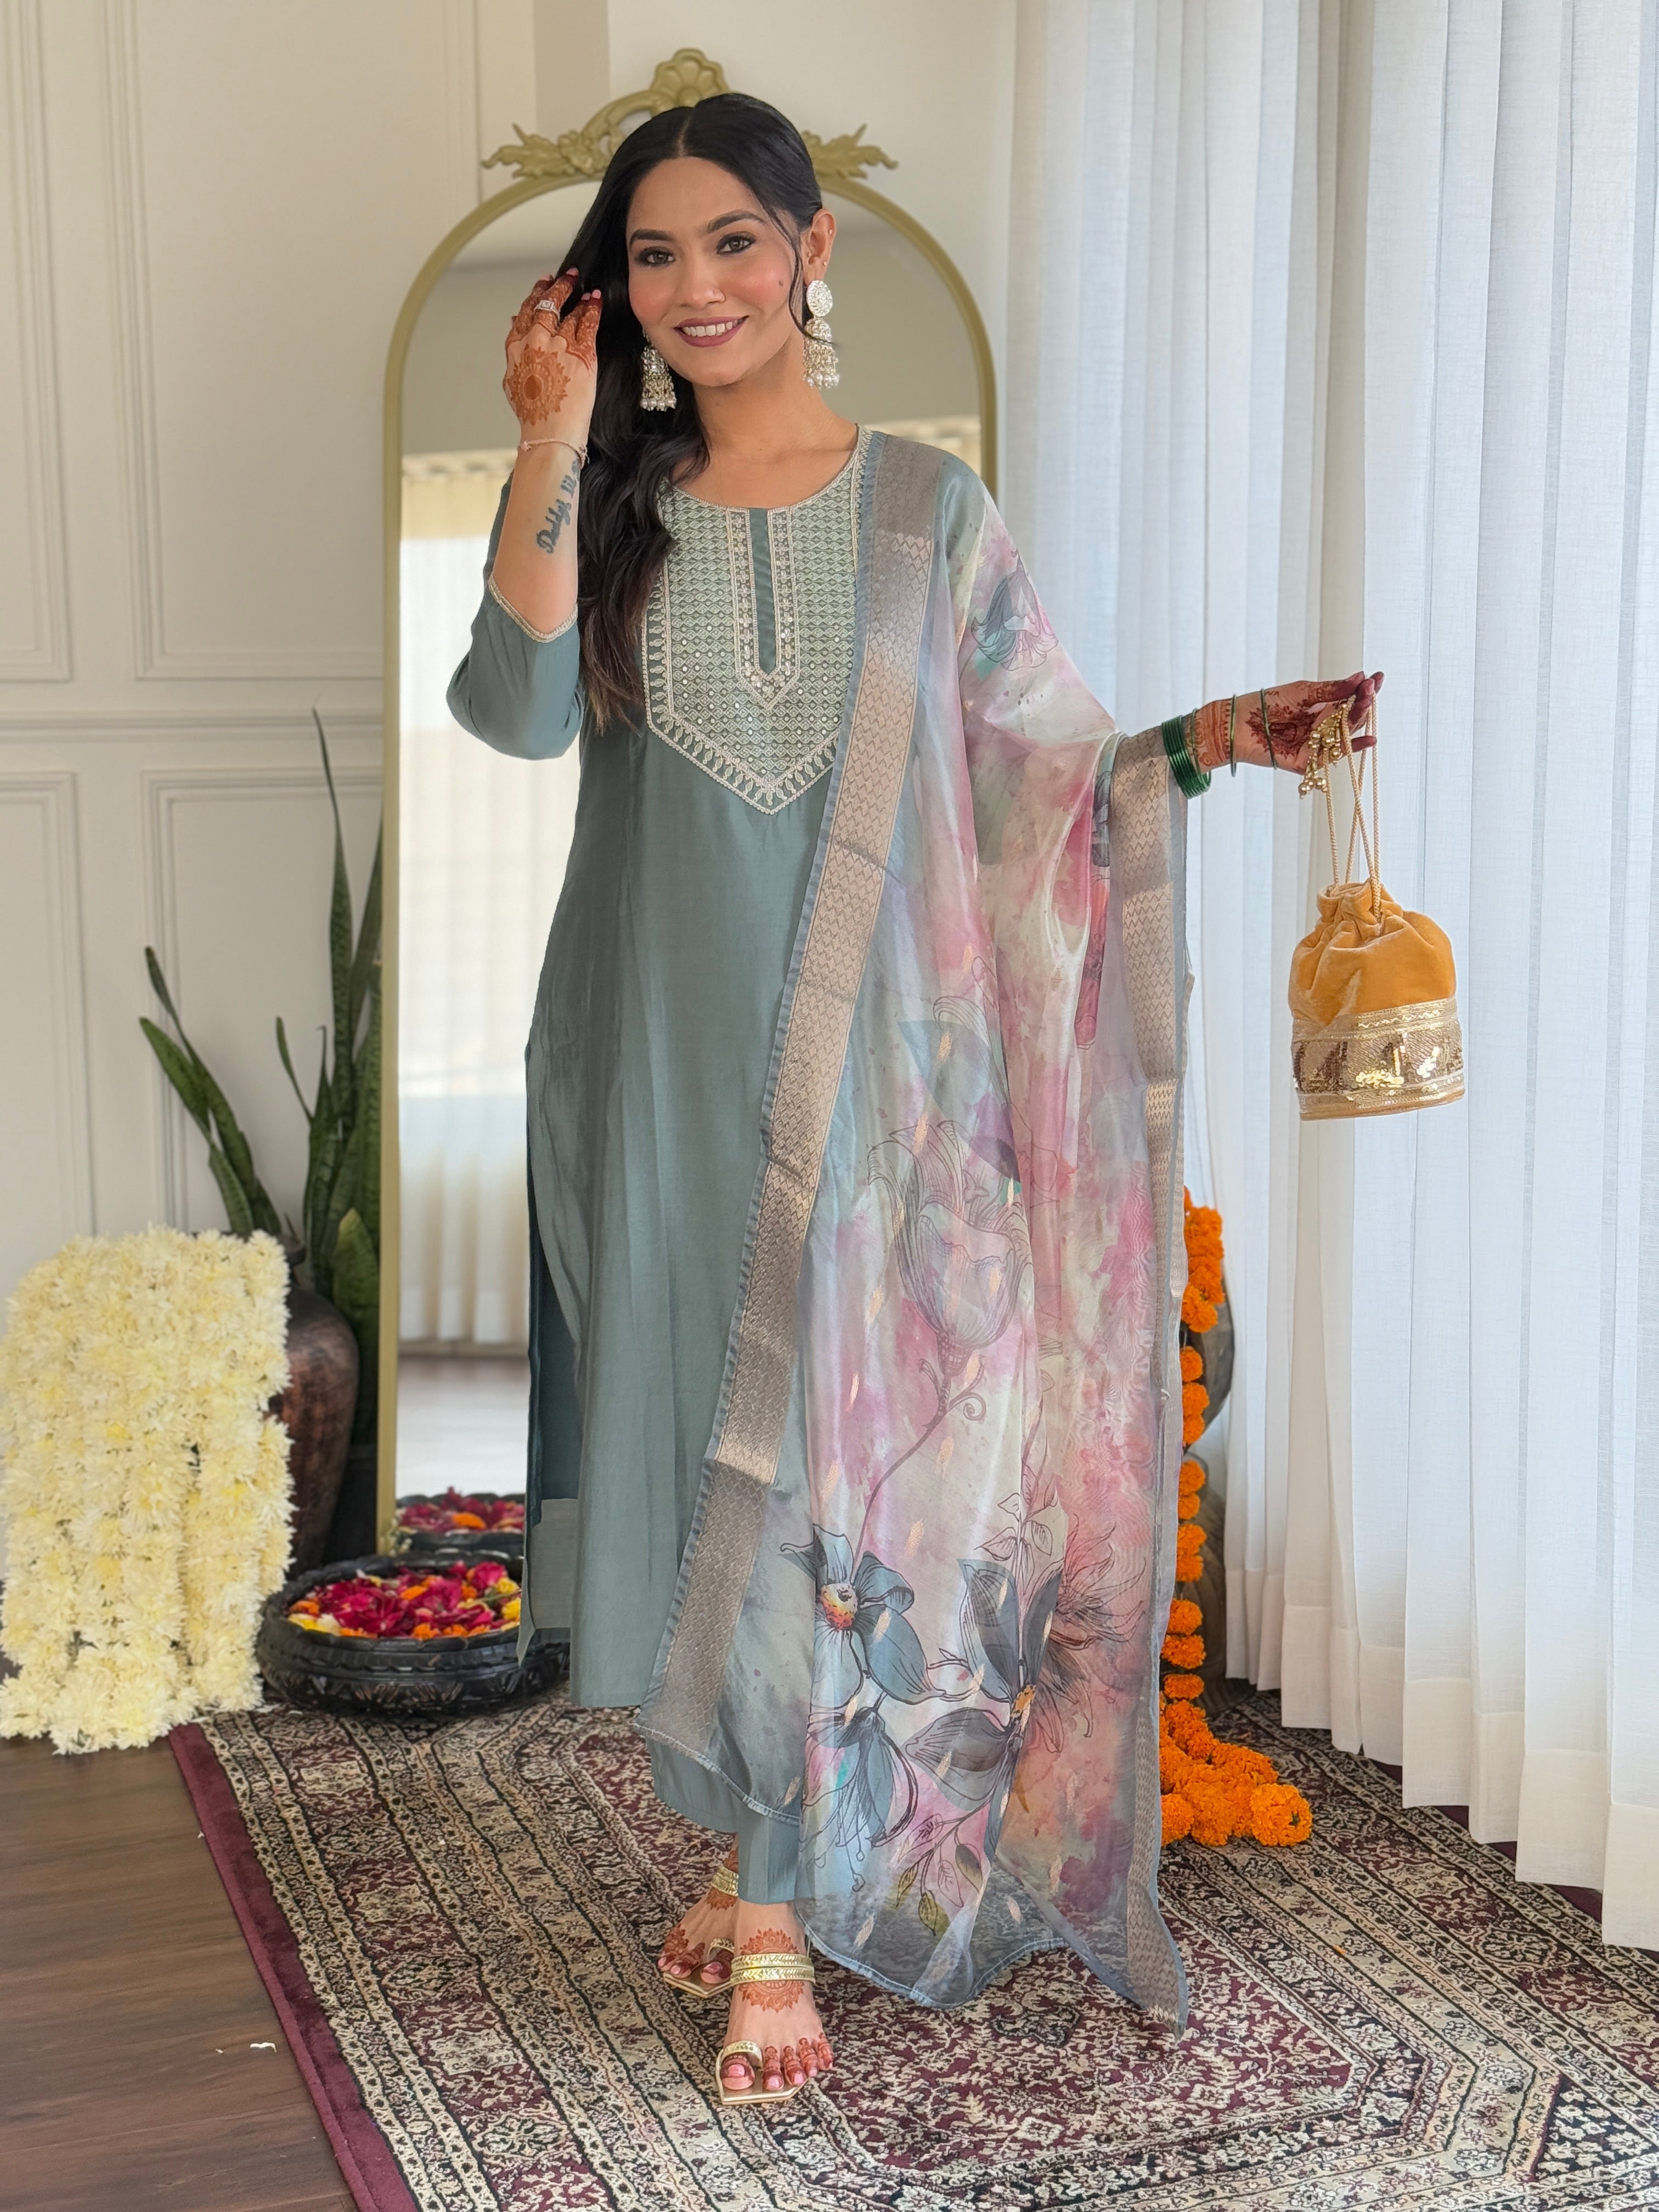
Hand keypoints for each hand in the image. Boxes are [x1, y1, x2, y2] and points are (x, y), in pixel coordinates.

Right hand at [503, 269, 600, 443]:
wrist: (550, 434)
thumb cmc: (534, 415)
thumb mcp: (513, 381)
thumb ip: (514, 352)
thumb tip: (514, 326)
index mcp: (516, 347)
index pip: (526, 312)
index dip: (536, 295)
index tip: (543, 284)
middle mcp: (536, 341)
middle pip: (547, 305)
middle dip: (558, 287)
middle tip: (569, 275)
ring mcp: (559, 346)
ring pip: (569, 312)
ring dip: (578, 296)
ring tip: (586, 287)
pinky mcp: (582, 354)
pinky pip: (588, 323)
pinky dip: (593, 309)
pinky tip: (596, 300)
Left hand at [1194, 671, 1383, 773]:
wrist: (1238, 723)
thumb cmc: (1266, 703)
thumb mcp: (1301, 692)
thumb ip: (1330, 689)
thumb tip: (1359, 677)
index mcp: (1320, 707)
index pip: (1349, 698)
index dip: (1365, 689)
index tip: (1379, 677)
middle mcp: (1321, 726)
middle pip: (1350, 716)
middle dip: (1363, 702)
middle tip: (1371, 689)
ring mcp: (1316, 744)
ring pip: (1344, 734)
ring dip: (1359, 719)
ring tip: (1368, 703)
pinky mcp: (1307, 761)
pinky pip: (1333, 757)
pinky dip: (1352, 748)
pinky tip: (1369, 738)